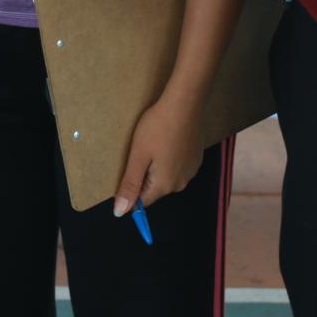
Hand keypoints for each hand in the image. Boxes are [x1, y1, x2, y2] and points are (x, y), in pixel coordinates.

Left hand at [112, 91, 203, 214]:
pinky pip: (177, 166)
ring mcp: (191, 171)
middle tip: (139, 152)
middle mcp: (181, 183)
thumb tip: (120, 212)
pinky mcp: (196, 158)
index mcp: (164, 185)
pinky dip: (169, 159)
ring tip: (153, 145)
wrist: (184, 104)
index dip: (131, 190)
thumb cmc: (157, 128)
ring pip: (166, 177)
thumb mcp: (138, 155)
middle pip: (155, 189)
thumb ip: (129, 185)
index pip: (143, 202)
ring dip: (157, 167)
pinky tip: (166, 141)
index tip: (128, 168)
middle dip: (144, 176)